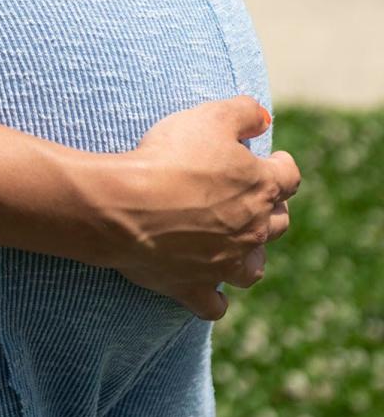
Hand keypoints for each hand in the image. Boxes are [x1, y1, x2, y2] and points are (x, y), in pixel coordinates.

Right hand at [98, 97, 300, 320]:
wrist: (127, 204)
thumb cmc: (169, 157)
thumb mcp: (211, 116)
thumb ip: (244, 112)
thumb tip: (263, 118)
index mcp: (261, 187)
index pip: (290, 177)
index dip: (282, 166)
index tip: (274, 160)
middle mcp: (251, 229)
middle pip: (278, 223)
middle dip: (270, 208)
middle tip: (252, 197)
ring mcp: (224, 263)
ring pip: (253, 268)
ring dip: (251, 256)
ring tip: (239, 245)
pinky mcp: (193, 286)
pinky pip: (213, 305)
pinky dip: (214, 299)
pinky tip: (209, 290)